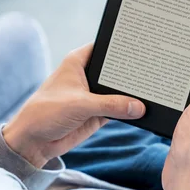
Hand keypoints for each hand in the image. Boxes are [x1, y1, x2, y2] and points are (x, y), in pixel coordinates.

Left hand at [3, 44, 145, 167]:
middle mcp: (88, 76)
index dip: (123, 47)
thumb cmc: (46, 112)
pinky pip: (119, 109)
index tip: (145, 46)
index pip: (106, 49)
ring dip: (132, 94)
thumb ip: (111, 105)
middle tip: (155, 70)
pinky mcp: (98, 113)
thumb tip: (139, 107)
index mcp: (78, 62)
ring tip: (155, 90)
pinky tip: (145, 110)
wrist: (33, 142)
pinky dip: (130, 111)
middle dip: (133, 73)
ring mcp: (94, 95)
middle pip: (117, 70)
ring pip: (119, 91)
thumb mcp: (80, 104)